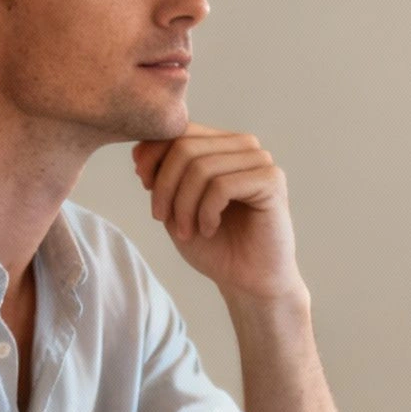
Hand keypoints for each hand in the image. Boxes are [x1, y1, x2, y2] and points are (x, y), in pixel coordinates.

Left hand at [133, 124, 302, 302]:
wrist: (248, 281)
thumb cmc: (214, 245)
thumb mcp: (175, 206)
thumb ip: (161, 175)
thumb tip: (138, 150)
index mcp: (221, 145)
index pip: (180, 130)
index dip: (153, 154)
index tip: (144, 183)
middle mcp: (243, 146)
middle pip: (186, 147)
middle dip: (165, 186)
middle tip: (161, 218)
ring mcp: (260, 161)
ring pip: (202, 167)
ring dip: (183, 205)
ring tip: (186, 231)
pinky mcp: (272, 181)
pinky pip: (222, 186)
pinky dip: (206, 212)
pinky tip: (209, 229)